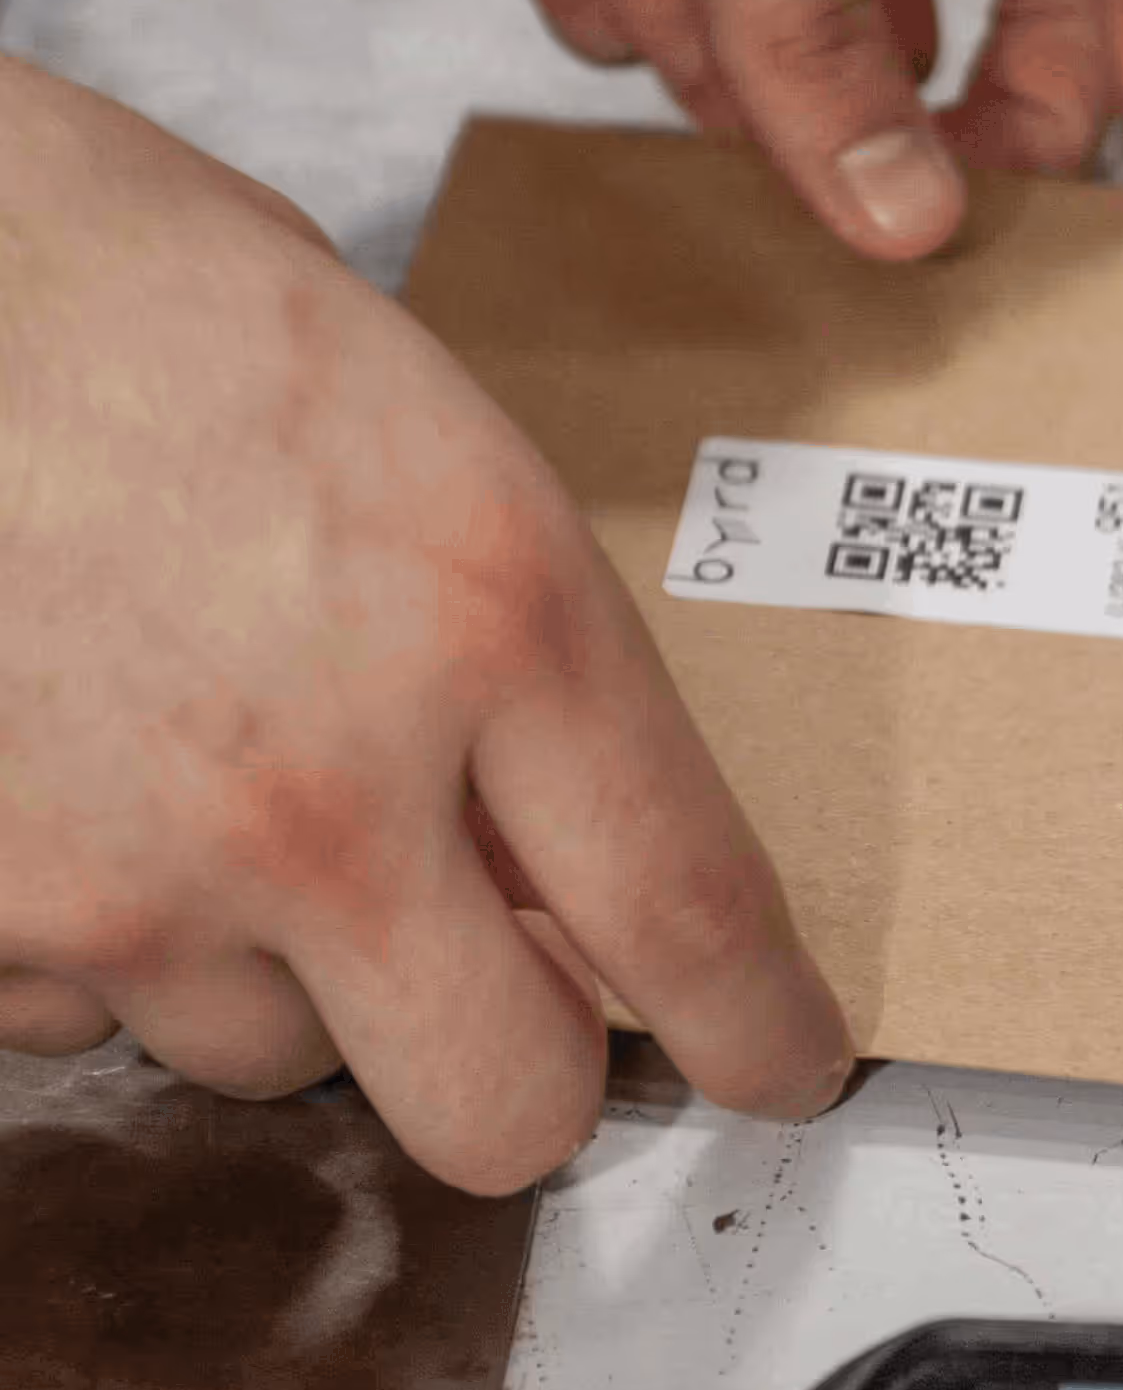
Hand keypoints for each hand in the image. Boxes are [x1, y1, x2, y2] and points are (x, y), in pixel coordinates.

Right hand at [0, 60, 851, 1189]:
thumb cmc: (123, 286)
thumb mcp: (405, 418)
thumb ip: (505, 635)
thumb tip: (561, 825)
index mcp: (489, 611)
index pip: (687, 910)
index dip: (760, 1026)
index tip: (781, 1059)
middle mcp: (328, 785)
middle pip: (505, 1103)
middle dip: (521, 1071)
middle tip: (504, 996)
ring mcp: (131, 879)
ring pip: (273, 1058)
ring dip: (277, 972)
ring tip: (210, 776)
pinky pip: (79, 1014)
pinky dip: (95, 941)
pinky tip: (73, 780)